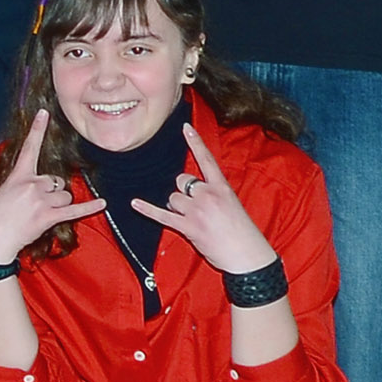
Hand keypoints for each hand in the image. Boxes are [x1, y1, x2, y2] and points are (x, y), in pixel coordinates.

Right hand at [0, 121, 103, 268]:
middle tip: (37, 206)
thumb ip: (24, 185)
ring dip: (60, 204)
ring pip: (65, 195)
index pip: (29, 148)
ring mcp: (40, 201)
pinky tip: (102, 204)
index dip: (37, 129)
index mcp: (18, 176)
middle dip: (53, 192)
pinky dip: (90, 208)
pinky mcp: (48, 217)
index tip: (44, 113)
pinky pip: (74, 210)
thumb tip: (48, 187)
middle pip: (57, 181)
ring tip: (42, 215)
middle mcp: (30, 184)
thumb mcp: (4, 193)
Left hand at [138, 119, 280, 273]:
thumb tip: (194, 188)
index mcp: (222, 187)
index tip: (184, 127)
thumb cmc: (241, 231)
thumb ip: (214, 192)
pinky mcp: (189, 226)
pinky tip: (134, 204)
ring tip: (193, 220)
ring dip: (176, 207)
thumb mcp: (232, 204)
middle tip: (196, 208)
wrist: (248, 254)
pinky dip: (147, 210)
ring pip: (172, 198)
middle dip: (183, 192)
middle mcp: (209, 195)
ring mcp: (198, 210)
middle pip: (182, 181)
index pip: (207, 159)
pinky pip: (162, 215)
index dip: (195, 142)